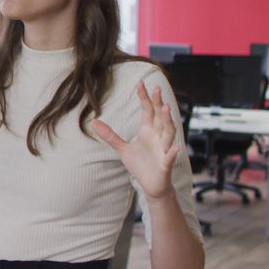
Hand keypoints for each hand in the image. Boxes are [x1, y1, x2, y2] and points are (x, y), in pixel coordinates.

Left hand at [92, 82, 179, 199]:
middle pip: (160, 117)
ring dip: (168, 121)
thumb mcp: (122, 148)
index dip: (145, 98)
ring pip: (168, 133)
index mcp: (148, 131)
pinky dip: (173, 153)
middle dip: (158, 103)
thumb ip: (110, 135)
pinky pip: (170, 157)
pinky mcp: (165, 164)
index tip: (140, 84)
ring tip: (166, 108)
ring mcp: (163, 149)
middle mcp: (158, 137)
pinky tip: (175, 148)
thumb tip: (94, 122)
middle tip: (156, 89)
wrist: (152, 184)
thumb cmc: (140, 164)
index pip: (147, 111)